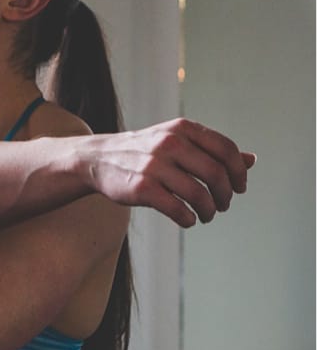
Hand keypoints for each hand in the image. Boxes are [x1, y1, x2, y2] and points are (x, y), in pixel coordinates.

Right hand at [84, 118, 255, 226]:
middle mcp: (170, 143)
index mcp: (183, 129)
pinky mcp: (142, 188)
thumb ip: (213, 149)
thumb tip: (252, 160)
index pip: (226, 150)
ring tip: (206, 215)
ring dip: (209, 210)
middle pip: (216, 173)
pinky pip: (177, 209)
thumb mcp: (178, 141)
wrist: (98, 158)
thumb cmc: (145, 152)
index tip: (239, 188)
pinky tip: (187, 220)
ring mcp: (155, 166)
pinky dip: (188, 219)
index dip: (239, 172)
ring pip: (199, 194)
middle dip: (226, 195)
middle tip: (223, 205)